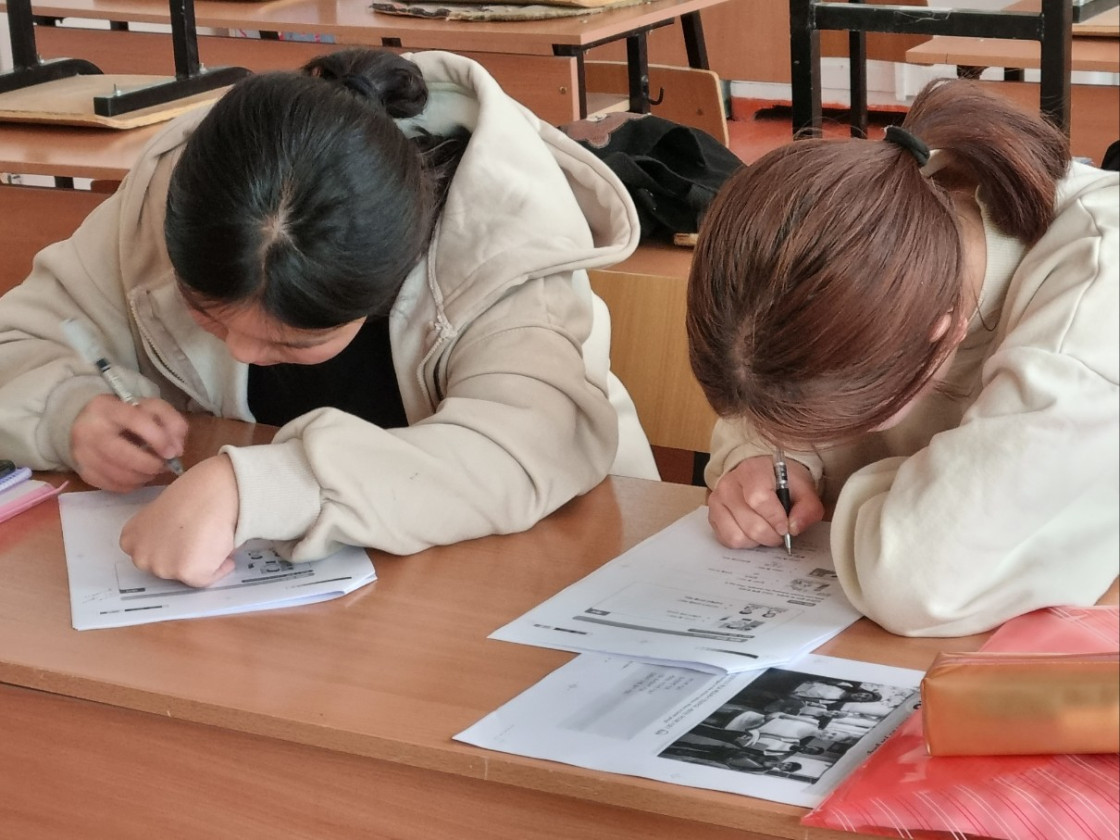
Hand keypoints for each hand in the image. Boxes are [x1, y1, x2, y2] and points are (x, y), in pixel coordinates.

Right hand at [71, 394, 187, 491]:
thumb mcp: (151, 409)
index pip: (135, 420)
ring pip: (118, 474)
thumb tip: (177, 450)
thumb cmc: (127, 416)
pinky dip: (131, 484)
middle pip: (123, 455)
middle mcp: (89, 430)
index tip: (172, 452)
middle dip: (150, 464)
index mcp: (107, 408)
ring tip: (153, 470)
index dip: (158, 438)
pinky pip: (112, 486)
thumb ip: (172, 422)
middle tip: (163, 465)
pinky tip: (138, 476)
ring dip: (143, 476)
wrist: (89, 423)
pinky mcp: (83, 472)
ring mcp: (82, 453)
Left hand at [120, 454, 239, 586]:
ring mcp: (162, 567)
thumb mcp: (161, 512)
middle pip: (166, 568)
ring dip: (202, 562)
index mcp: (130, 539)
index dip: (170, 547)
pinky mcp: (187, 574)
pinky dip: (219, 567)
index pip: (149, 554)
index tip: (182, 540)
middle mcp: (141, 556)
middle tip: (200, 540)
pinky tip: (222, 546)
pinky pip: (207, 579)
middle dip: (183, 558)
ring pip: (187, 575)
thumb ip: (160, 531)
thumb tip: (179, 542)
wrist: (212, 492)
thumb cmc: (193, 493)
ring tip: (212, 539)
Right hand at [707, 455, 823, 549]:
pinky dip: (744, 542)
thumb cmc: (784, 481)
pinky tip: (752, 532)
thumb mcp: (804, 488)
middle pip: (750, 523)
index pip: (758, 499)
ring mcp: (717, 500)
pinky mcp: (713, 515)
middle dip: (771, 536)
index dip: (775, 518)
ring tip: (766, 531)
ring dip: (757, 541)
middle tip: (780, 533)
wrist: (763, 474)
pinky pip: (727, 540)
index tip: (786, 527)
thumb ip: (807, 508)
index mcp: (752, 471)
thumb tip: (794, 528)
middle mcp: (729, 484)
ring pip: (737, 536)